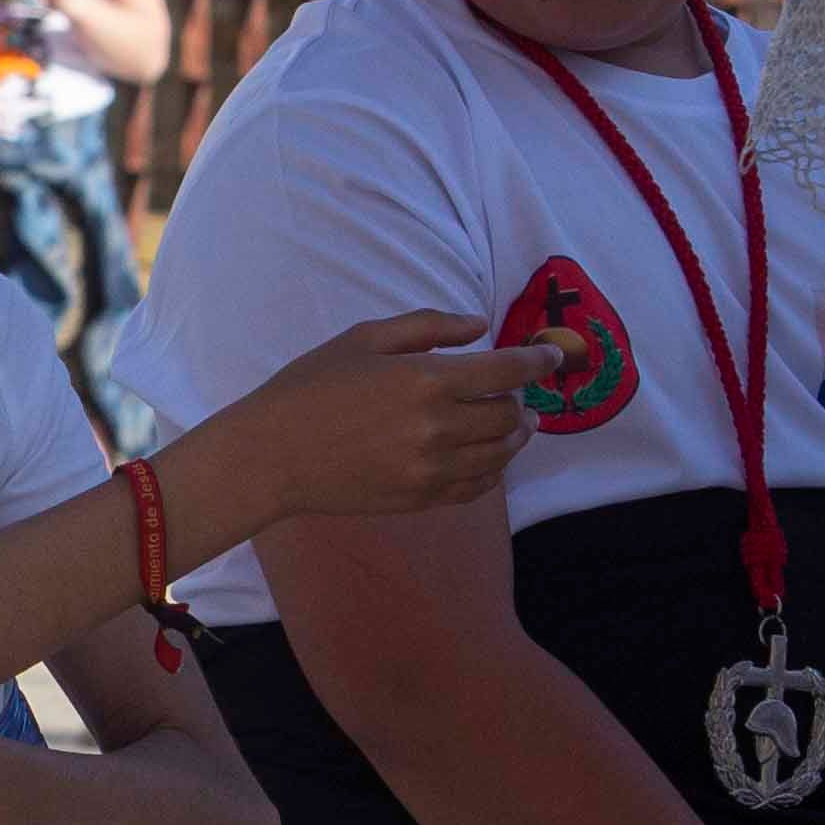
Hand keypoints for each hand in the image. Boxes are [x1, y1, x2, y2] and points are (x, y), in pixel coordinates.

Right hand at [222, 310, 553, 524]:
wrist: (273, 455)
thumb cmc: (311, 387)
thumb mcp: (365, 338)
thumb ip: (428, 327)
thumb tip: (479, 326)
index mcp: (425, 379)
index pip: (507, 372)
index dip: (538, 363)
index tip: (551, 358)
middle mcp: (437, 427)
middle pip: (510, 416)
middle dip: (522, 401)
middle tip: (519, 394)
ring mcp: (431, 469)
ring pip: (500, 454)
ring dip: (514, 437)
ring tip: (513, 425)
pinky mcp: (421, 498)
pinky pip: (477, 487)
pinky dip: (492, 470)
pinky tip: (487, 456)